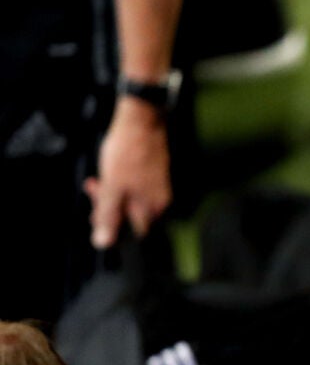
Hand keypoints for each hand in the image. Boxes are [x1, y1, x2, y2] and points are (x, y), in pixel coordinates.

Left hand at [86, 97, 171, 247]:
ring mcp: (159, 189)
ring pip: (132, 202)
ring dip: (112, 196)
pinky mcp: (156, 177)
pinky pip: (137, 190)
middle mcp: (160, 202)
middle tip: (94, 191)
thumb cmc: (128, 152)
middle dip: (109, 209)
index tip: (95, 214)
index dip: (111, 228)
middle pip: (132, 218)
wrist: (141, 121)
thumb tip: (103, 243)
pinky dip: (121, 186)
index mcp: (151, 208)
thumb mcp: (111, 187)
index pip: (132, 233)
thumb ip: (108, 216)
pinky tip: (111, 174)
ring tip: (98, 181)